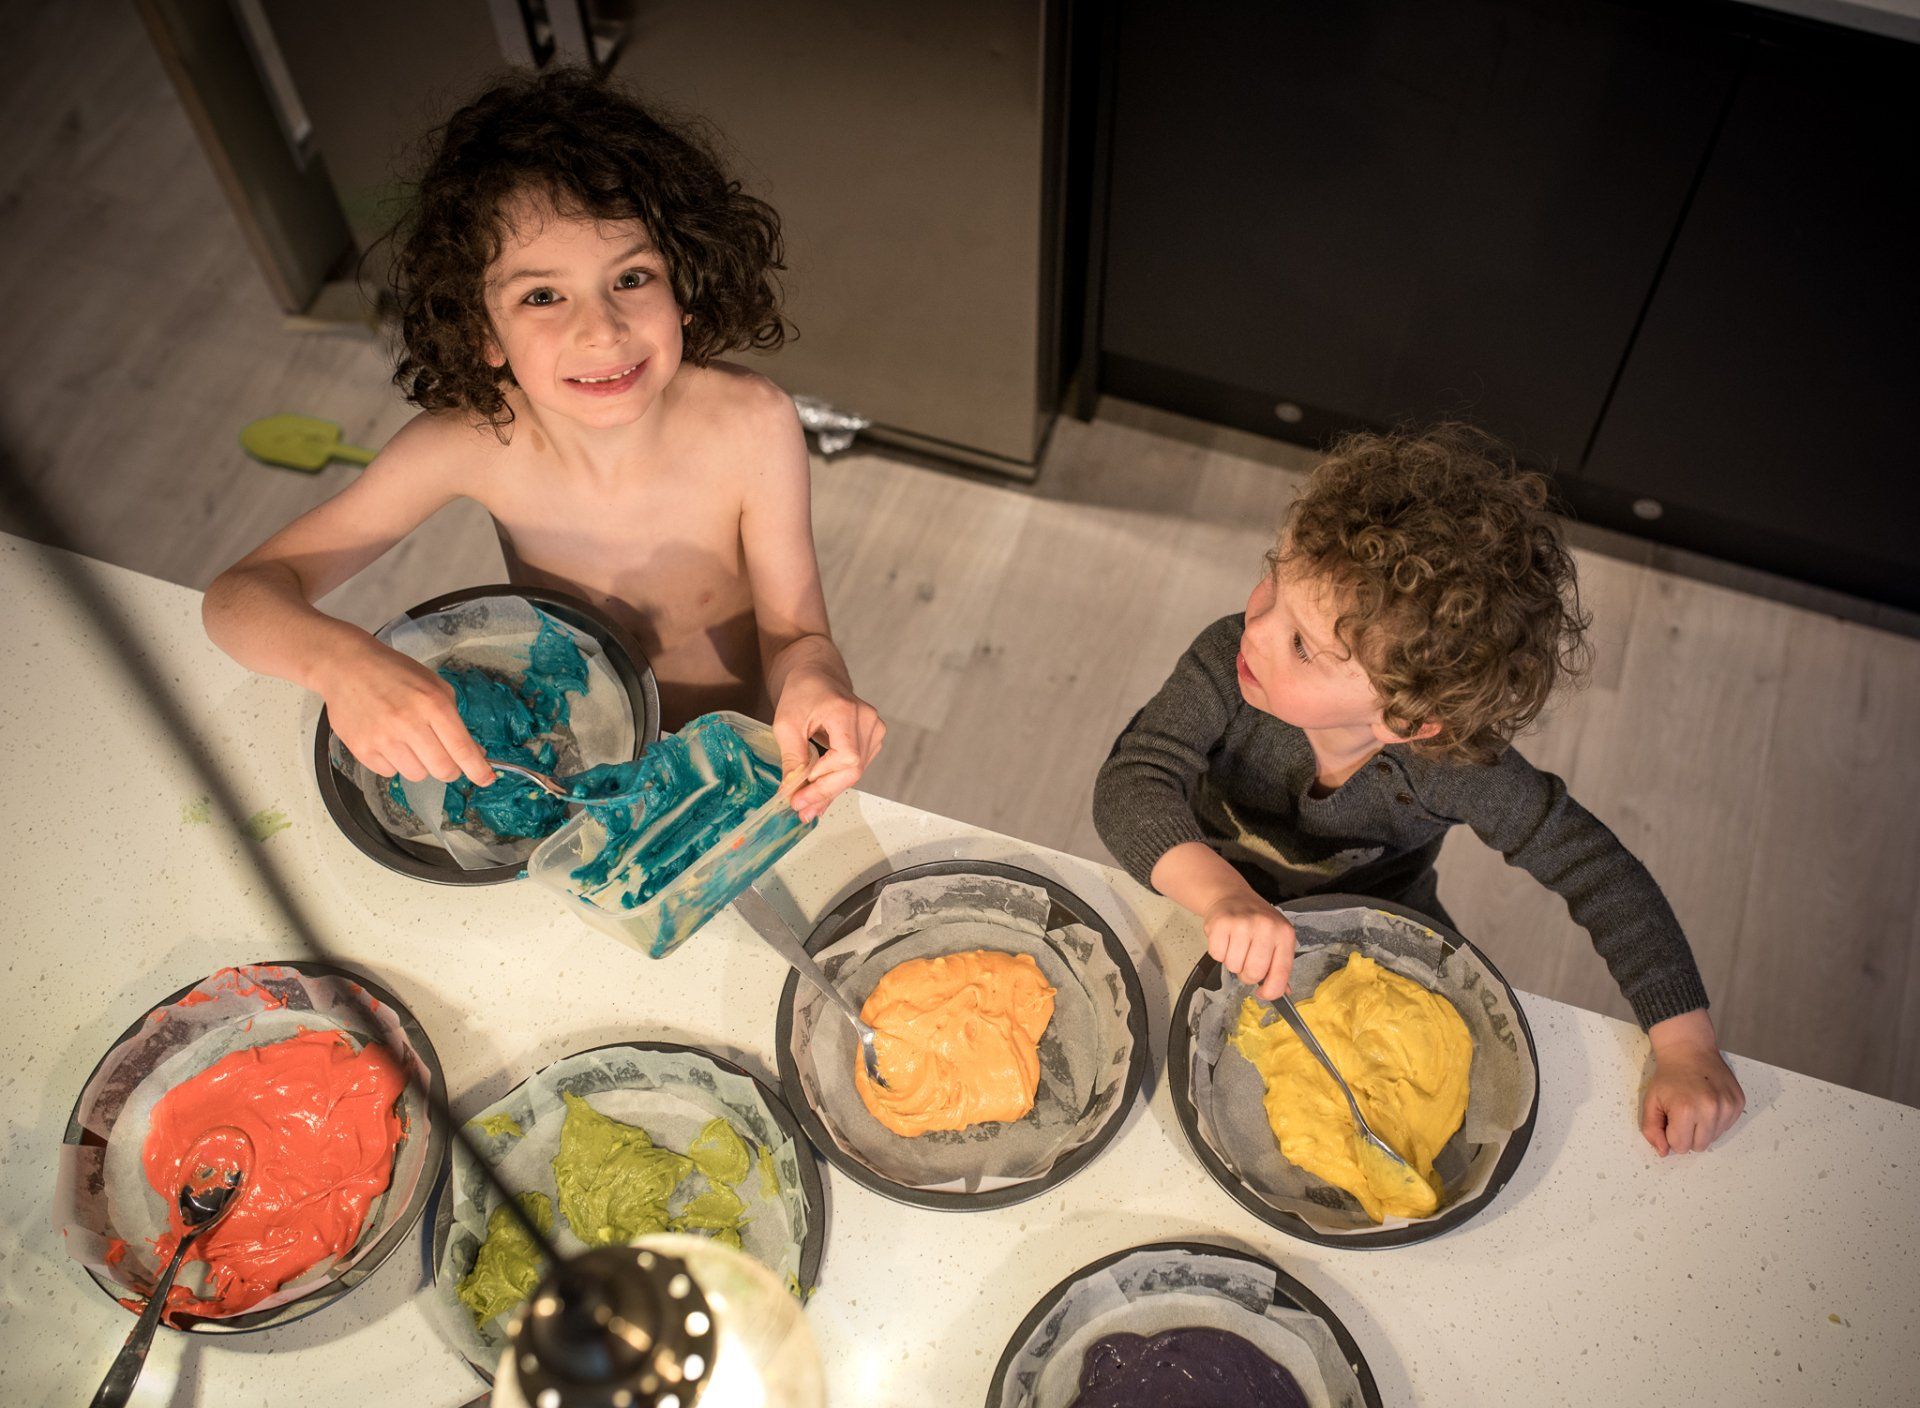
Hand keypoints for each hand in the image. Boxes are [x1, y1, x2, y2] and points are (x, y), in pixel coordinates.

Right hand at [313, 632, 493, 786]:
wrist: (347, 666)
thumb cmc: (395, 673)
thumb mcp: (434, 686)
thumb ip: (455, 720)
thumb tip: (475, 753)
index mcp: (432, 704)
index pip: (462, 749)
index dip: (478, 770)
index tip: (486, 780)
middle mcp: (408, 723)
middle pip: (442, 770)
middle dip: (449, 769)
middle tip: (444, 758)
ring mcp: (383, 738)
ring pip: (417, 775)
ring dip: (420, 764)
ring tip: (408, 740)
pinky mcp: (362, 749)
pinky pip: (389, 773)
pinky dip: (394, 763)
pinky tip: (387, 740)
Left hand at [771, 666, 884, 822]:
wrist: (817, 675)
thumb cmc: (801, 693)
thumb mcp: (786, 724)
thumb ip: (792, 759)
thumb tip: (791, 792)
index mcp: (847, 711)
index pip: (846, 759)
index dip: (824, 783)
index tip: (798, 797)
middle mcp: (868, 720)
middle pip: (854, 770)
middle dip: (825, 793)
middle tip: (801, 810)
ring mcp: (875, 729)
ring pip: (856, 772)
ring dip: (830, 791)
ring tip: (807, 806)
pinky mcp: (873, 738)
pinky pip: (857, 767)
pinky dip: (837, 781)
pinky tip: (820, 793)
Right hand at [1203, 894, 1296, 999]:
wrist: (1233, 896)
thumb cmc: (1256, 922)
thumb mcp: (1276, 939)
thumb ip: (1280, 966)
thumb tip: (1283, 992)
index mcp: (1284, 934)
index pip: (1281, 973)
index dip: (1271, 991)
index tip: (1264, 994)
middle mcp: (1266, 926)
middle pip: (1254, 973)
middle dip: (1246, 975)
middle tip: (1246, 962)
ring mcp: (1242, 923)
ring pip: (1233, 966)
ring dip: (1232, 962)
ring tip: (1235, 946)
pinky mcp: (1221, 923)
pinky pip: (1217, 956)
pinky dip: (1218, 953)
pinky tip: (1225, 940)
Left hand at [1641, 1009, 1745, 1154]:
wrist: (1689, 1049)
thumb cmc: (1668, 1076)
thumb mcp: (1650, 1101)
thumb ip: (1652, 1130)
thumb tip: (1663, 1152)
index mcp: (1686, 1110)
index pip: (1680, 1147)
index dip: (1672, 1135)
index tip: (1670, 1118)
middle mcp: (1710, 1110)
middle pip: (1699, 1146)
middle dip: (1687, 1135)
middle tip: (1682, 1114)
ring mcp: (1727, 1106)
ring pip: (1714, 1139)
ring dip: (1702, 1129)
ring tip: (1695, 1107)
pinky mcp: (1738, 1103)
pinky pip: (1726, 1127)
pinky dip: (1715, 1121)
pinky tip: (1707, 1103)